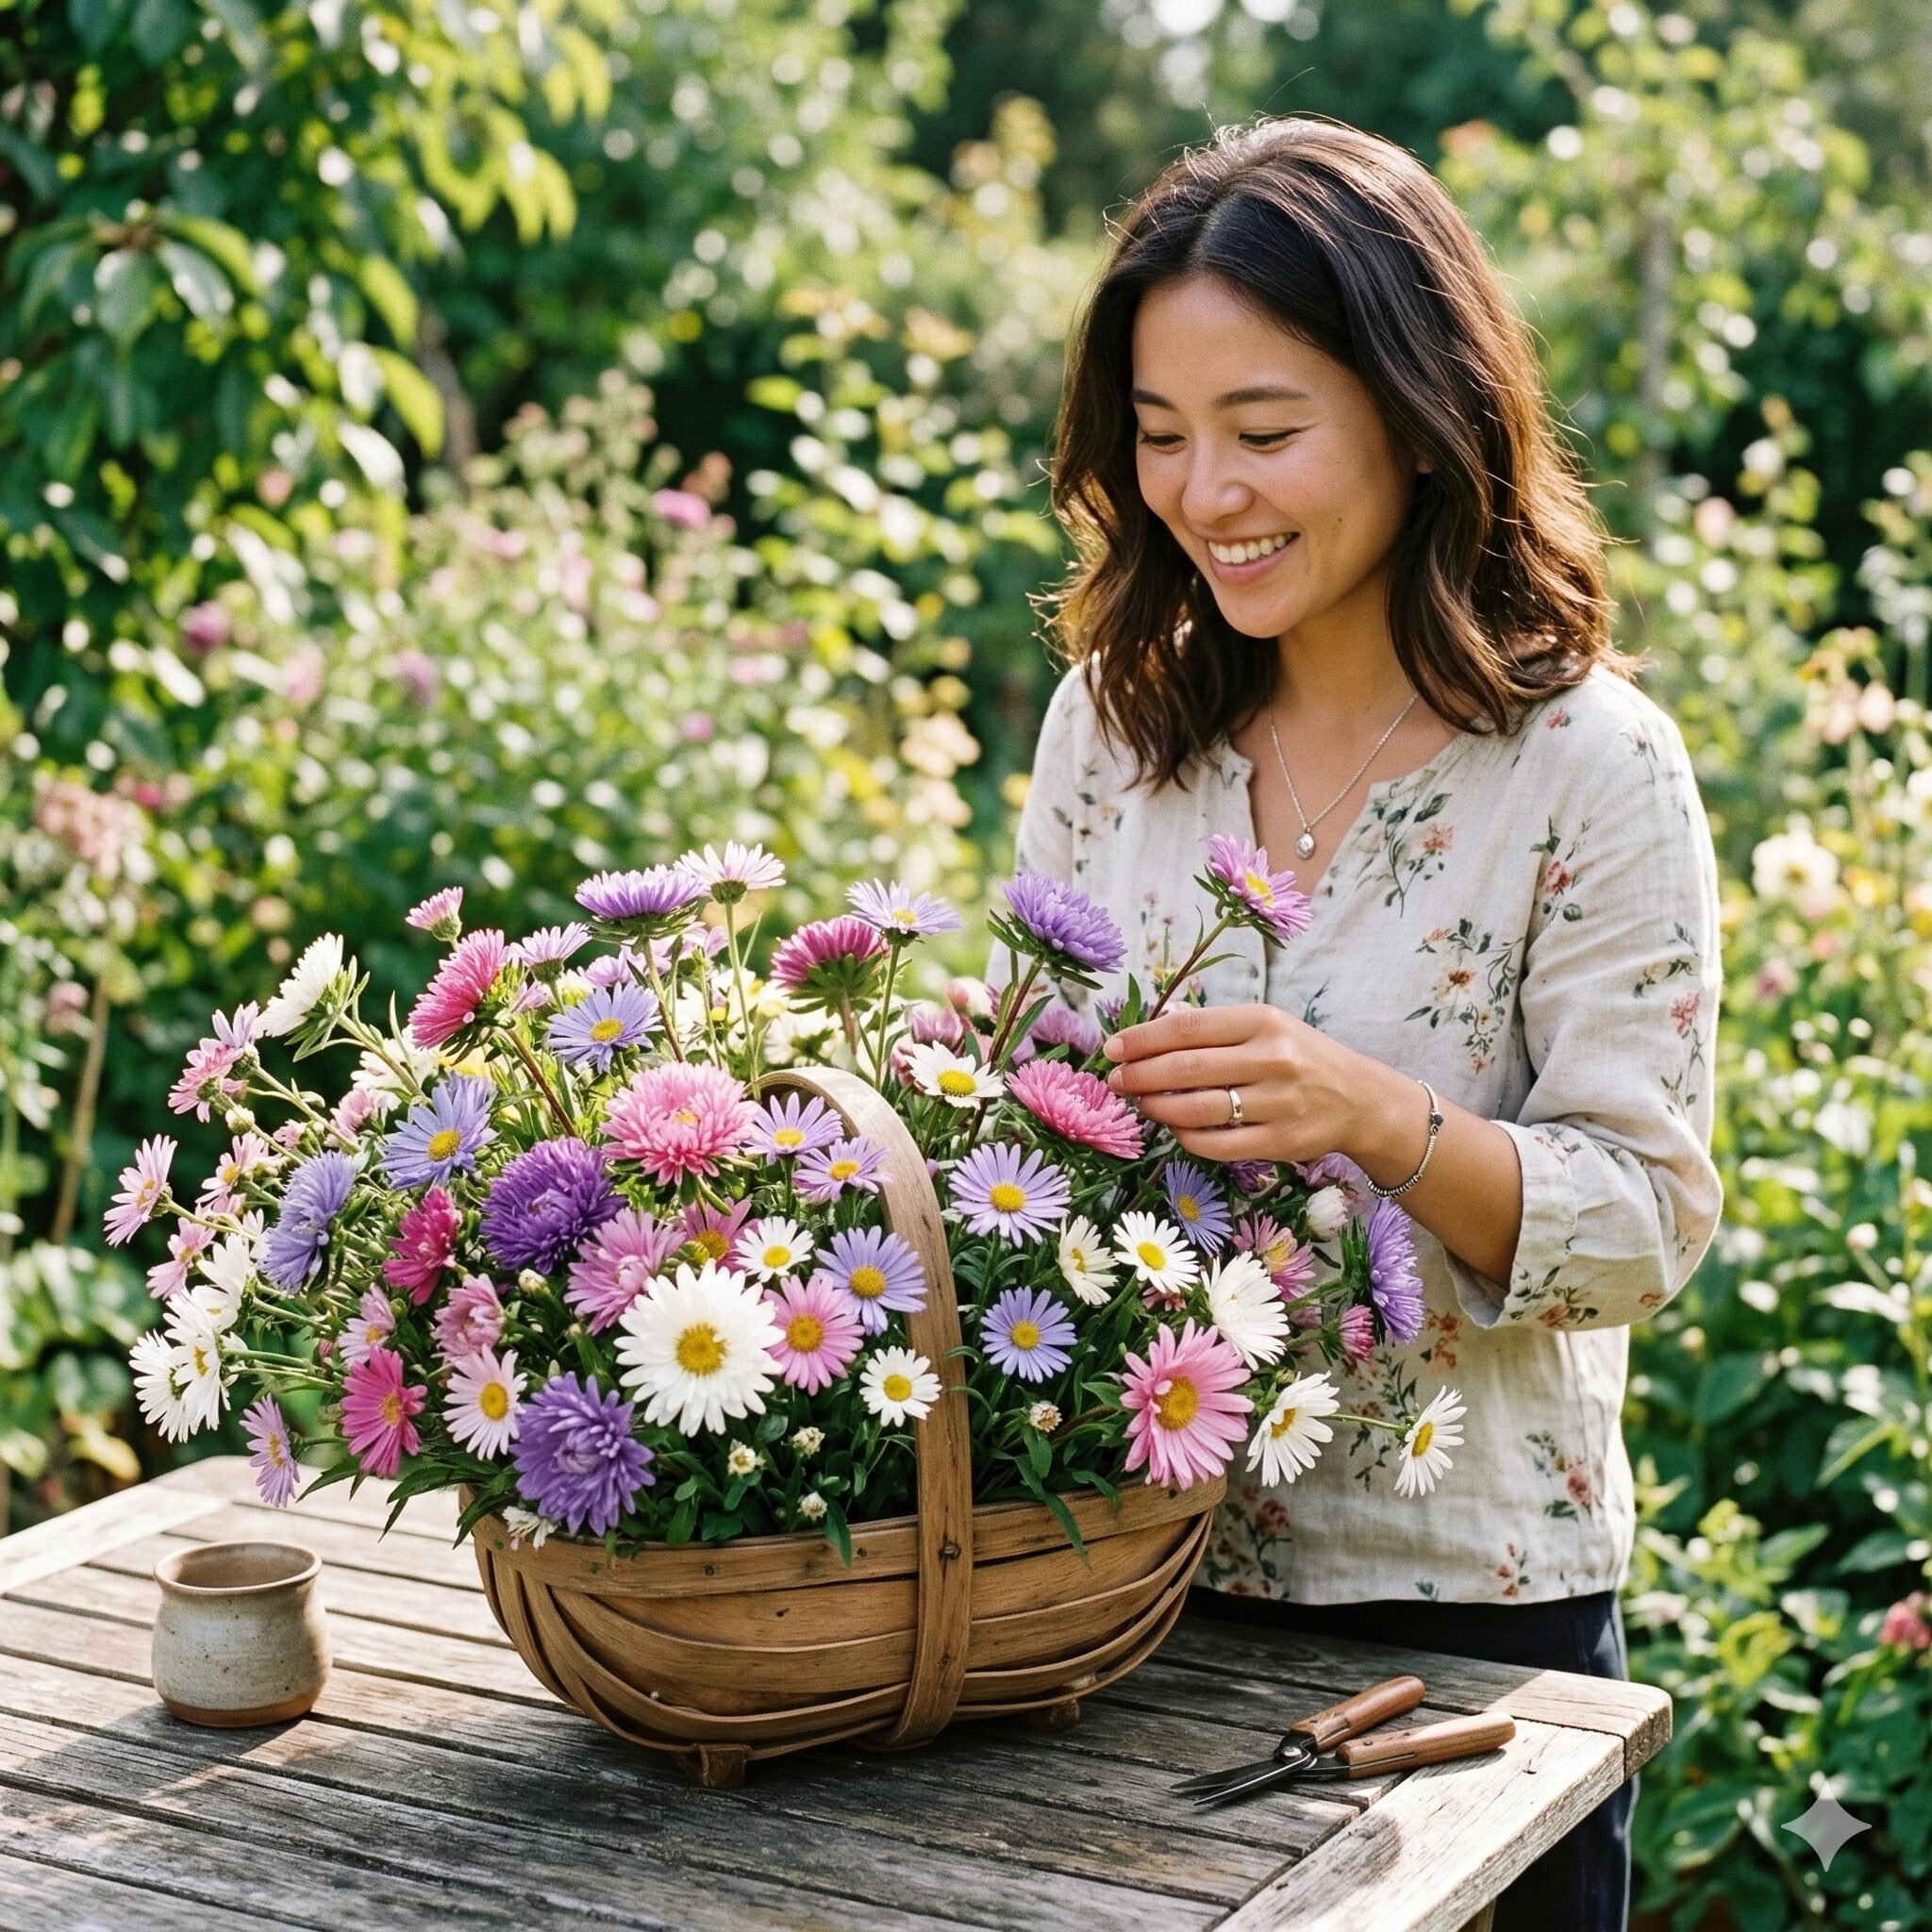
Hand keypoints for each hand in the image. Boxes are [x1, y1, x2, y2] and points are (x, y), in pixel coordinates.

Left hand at [1102, 1002, 1398, 1166]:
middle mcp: (1272, 1059)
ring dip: (1156, 1107)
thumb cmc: (1300, 1058)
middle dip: (1139, 1075)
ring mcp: (1278, 1104)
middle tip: (1115, 1080)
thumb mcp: (1267, 1027)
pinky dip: (1184, 1137)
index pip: (1188, 1028)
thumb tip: (1148, 1034)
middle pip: (1186, 1069)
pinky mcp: (1279, 1143)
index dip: (1142, 1039)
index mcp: (1264, 1022)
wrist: (1360, 1099)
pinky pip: (1215, 1144)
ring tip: (1140, 1102)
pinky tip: (1173, 1127)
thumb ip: (1215, 1029)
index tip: (1112, 1048)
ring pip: (1196, 1109)